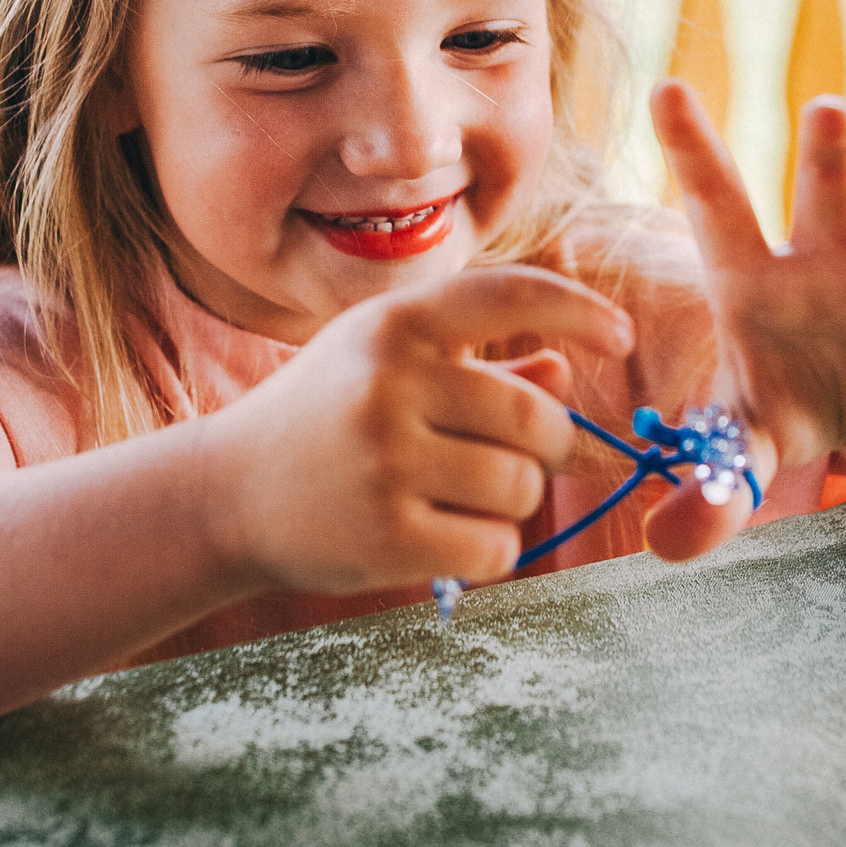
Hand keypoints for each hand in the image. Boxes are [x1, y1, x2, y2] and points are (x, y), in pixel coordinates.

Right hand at [199, 267, 628, 594]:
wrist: (225, 495)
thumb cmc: (324, 420)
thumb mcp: (388, 368)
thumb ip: (481, 366)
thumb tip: (567, 373)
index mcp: (396, 325)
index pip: (512, 294)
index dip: (579, 310)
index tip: (620, 335)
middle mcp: (390, 382)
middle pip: (538, 418)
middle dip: (549, 446)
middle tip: (521, 460)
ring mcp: (385, 461)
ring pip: (521, 488)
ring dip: (511, 504)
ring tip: (459, 500)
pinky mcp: (384, 536)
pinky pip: (494, 550)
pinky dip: (487, 553)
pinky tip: (442, 541)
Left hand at [646, 80, 845, 559]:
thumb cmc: (786, 400)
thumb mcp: (743, 441)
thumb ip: (710, 483)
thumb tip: (665, 544)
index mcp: (756, 277)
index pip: (717, 207)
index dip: (693, 150)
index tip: (666, 88)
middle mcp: (829, 261)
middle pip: (827, 197)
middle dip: (828, 154)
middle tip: (826, 108)